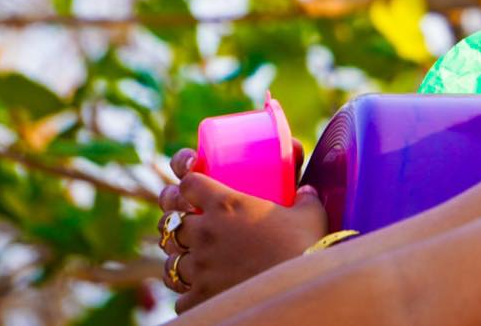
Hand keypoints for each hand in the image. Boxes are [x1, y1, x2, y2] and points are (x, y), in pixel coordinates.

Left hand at [156, 148, 327, 311]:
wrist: (299, 286)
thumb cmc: (305, 245)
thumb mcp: (309, 214)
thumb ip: (305, 198)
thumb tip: (306, 191)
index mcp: (225, 204)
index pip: (188, 184)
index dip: (188, 185)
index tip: (195, 189)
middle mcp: (205, 232)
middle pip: (170, 222)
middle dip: (175, 223)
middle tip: (187, 226)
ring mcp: (200, 266)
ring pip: (171, 261)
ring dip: (178, 260)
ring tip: (190, 262)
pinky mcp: (202, 296)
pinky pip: (181, 297)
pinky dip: (188, 295)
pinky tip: (199, 293)